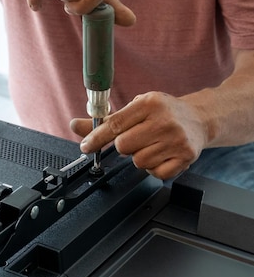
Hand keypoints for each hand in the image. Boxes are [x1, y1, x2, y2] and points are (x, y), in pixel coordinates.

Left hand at [71, 92, 208, 179]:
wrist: (199, 118)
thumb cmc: (163, 111)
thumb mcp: (136, 107)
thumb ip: (106, 119)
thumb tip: (76, 125)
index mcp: (149, 103)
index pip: (115, 123)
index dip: (96, 137)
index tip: (85, 146)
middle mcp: (164, 121)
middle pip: (124, 146)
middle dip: (123, 146)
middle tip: (134, 138)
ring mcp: (176, 140)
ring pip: (139, 161)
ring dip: (139, 157)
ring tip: (150, 144)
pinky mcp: (185, 158)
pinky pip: (156, 173)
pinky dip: (154, 168)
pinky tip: (160, 154)